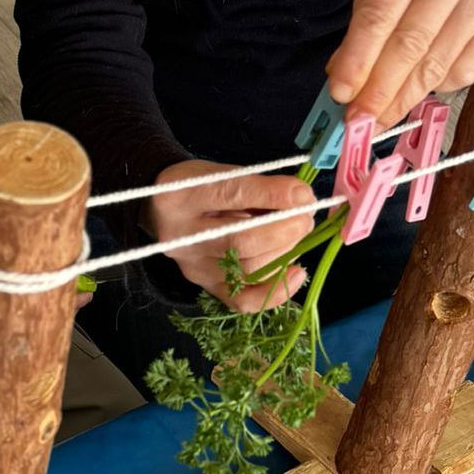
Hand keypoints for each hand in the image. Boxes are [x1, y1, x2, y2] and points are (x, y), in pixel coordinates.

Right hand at [147, 162, 315, 312]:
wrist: (166, 210)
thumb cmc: (202, 188)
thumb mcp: (223, 173)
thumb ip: (261, 186)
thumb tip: (303, 199)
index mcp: (180, 196)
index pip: (232, 195)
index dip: (274, 196)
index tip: (303, 195)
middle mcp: (181, 237)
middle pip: (242, 241)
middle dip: (285, 229)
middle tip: (306, 217)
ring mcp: (193, 268)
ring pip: (249, 270)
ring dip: (286, 251)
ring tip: (299, 232)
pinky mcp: (206, 287)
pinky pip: (244, 301)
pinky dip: (276, 291)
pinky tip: (296, 272)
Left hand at [324, 0, 473, 131]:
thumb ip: (364, 8)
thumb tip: (343, 68)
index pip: (380, 13)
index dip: (358, 60)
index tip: (341, 94)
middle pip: (410, 44)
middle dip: (379, 91)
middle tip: (358, 121)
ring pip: (438, 63)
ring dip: (405, 98)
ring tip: (381, 118)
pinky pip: (466, 69)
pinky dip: (438, 86)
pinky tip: (421, 86)